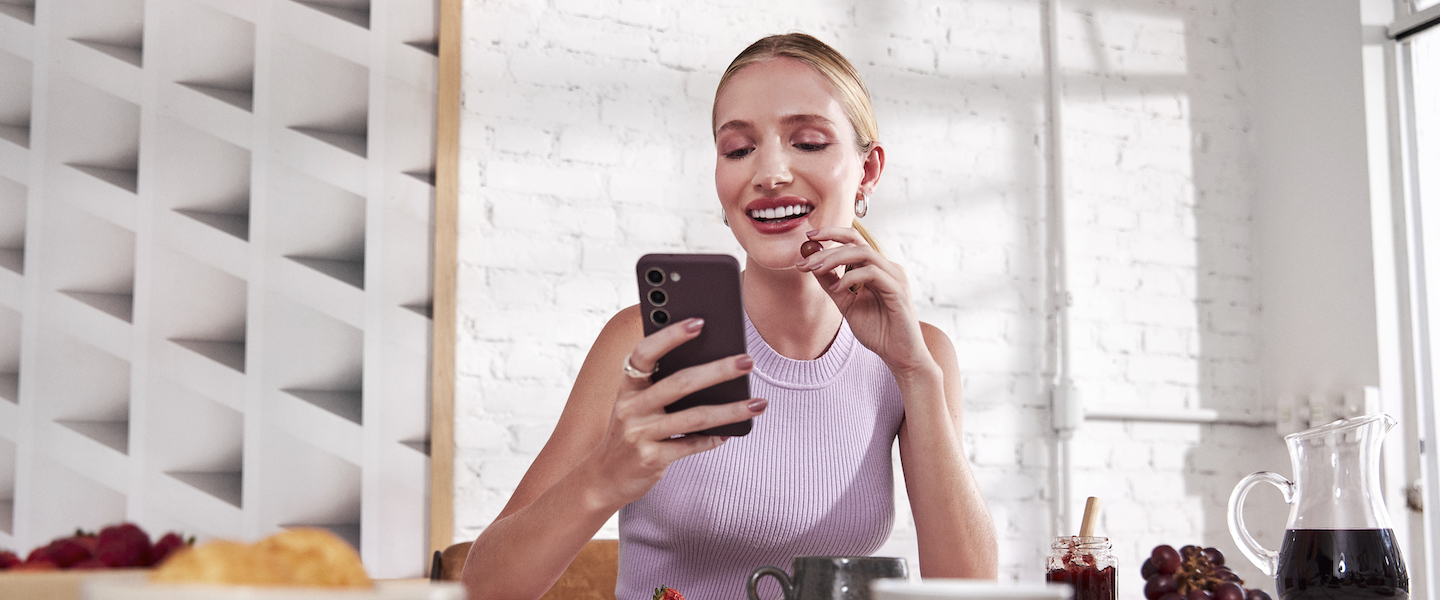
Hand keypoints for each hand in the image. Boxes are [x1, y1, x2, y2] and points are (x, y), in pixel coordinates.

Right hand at [587, 317, 765, 507]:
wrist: (604, 477)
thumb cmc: (630, 432)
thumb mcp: (636, 404)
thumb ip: (660, 385)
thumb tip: (712, 364)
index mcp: (628, 386)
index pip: (645, 352)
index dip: (670, 335)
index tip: (699, 322)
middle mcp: (631, 407)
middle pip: (680, 383)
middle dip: (718, 370)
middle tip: (747, 361)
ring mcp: (639, 434)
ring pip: (694, 416)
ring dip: (731, 409)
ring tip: (758, 403)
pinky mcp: (650, 459)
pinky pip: (690, 445)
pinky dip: (713, 439)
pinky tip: (732, 433)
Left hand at [795, 227, 933, 375]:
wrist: (899, 355)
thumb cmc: (878, 331)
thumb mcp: (847, 304)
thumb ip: (832, 285)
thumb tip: (813, 266)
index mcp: (876, 268)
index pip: (854, 241)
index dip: (832, 234)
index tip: (809, 237)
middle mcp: (887, 268)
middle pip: (856, 242)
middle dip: (827, 248)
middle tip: (805, 259)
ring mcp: (894, 277)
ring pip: (863, 253)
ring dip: (835, 258)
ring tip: (815, 270)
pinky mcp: (898, 290)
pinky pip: (871, 273)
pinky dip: (850, 277)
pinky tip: (836, 289)